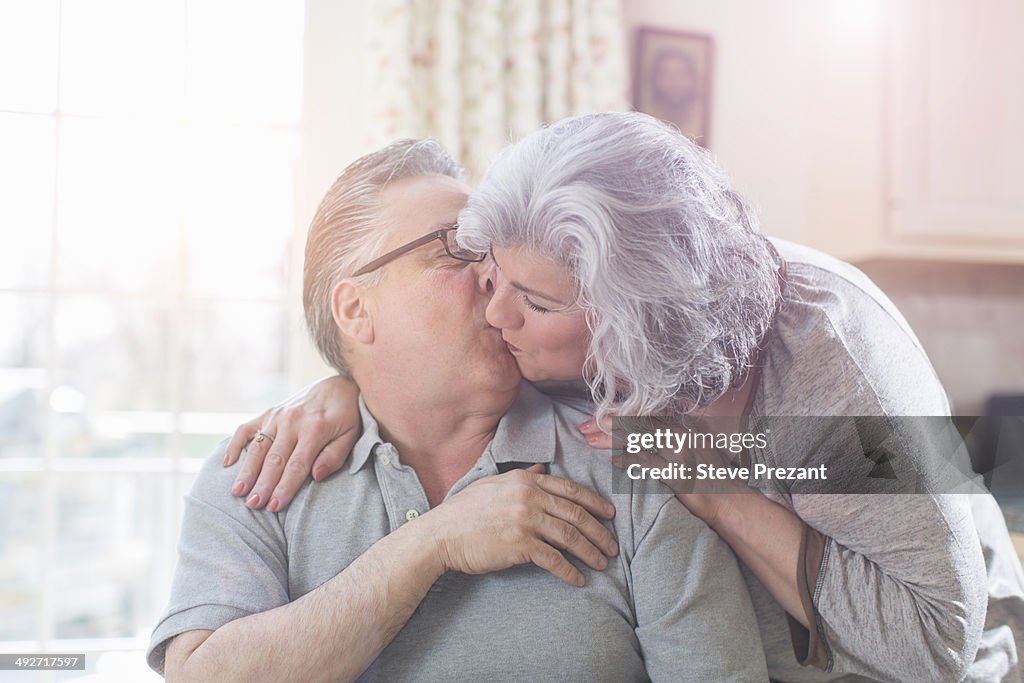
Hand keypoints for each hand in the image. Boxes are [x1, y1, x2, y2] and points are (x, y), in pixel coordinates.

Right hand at [224, 375, 361, 511]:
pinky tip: (227, 463)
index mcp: (315, 428)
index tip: (275, 506)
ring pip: (258, 447)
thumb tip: (316, 476)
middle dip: (263, 484)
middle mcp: (293, 420)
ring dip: (247, 471)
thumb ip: (335, 455)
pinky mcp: (268, 412)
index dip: (285, 487)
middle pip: (275, 459)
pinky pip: (246, 429)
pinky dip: (235, 445)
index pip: (297, 464)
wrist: (338, 385)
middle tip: (253, 504)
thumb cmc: (347, 416)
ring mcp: (278, 415)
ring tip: (238, 492)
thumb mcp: (351, 435)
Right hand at [422, 465, 618, 586]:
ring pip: (569, 536)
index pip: (569, 489)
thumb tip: (541, 469)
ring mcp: (525, 521)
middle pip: (575, 514)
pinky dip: (569, 571)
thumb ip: (521, 476)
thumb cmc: (465, 511)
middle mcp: (528, 497)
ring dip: (590, 552)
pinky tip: (578, 579)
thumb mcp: (493, 484)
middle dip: (599, 531)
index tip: (609, 515)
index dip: (594, 502)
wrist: (441, 535)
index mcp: (525, 480)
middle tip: (612, 546)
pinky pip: (553, 559)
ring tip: (601, 563)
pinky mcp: (519, 545)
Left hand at [580, 412, 750, 528]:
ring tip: (590, 440)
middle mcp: (682, 433)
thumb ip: (672, 431)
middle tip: (585, 425)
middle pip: (637, 423)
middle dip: (608, 423)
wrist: (729, 500)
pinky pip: (646, 464)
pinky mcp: (677, 473)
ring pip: (637, 440)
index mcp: (685, 423)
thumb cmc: (710, 473)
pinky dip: (627, 462)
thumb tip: (644, 425)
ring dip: (610, 440)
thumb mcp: (694, 443)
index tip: (598, 413)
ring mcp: (680, 452)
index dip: (619, 412)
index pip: (644, 411)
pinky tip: (611, 462)